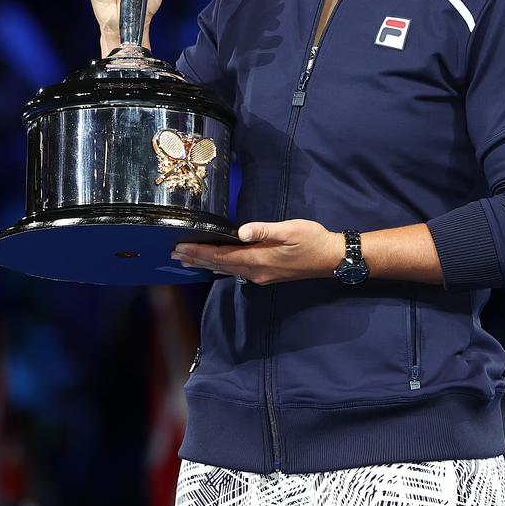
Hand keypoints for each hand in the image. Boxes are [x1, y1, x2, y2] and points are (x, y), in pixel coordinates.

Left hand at [171, 219, 341, 284]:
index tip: (180, 248)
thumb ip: (264, 230)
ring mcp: (261, 276)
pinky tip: (216, 264)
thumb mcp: (289, 229)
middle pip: (220, 266)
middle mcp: (255, 272)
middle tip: (174, 256)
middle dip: (196, 259)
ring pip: (227, 270)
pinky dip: (221, 266)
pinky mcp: (267, 275)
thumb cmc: (312, 240)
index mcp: (258, 259)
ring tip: (187, 261)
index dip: (200, 252)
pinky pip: (237, 272)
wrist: (331, 258)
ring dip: (206, 264)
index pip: (221, 256)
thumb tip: (241, 232)